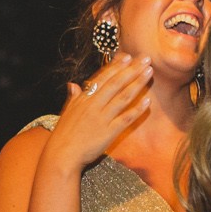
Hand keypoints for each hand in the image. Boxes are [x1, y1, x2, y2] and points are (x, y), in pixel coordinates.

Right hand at [44, 54, 152, 174]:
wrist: (62, 155)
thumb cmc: (63, 135)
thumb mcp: (67, 112)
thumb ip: (73, 98)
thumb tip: (73, 85)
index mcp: (84, 99)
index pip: (103, 78)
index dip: (116, 66)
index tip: (127, 56)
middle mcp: (94, 105)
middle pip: (116, 83)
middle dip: (132, 69)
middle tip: (145, 59)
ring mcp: (102, 118)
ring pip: (123, 97)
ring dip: (137, 83)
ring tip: (149, 72)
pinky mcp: (109, 132)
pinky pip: (126, 118)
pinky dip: (137, 109)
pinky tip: (147, 101)